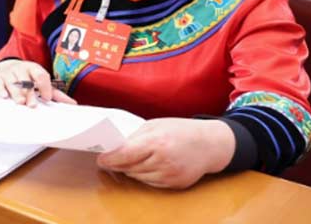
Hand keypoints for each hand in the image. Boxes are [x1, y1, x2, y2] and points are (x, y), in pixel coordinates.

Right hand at [0, 59, 75, 107]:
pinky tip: (4, 96)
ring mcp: (9, 73)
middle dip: (29, 93)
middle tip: (32, 104)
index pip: (40, 75)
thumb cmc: (29, 78)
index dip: (44, 86)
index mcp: (34, 69)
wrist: (8, 66)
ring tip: (20, 102)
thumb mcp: (42, 82)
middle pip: (25, 80)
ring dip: (16, 93)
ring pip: (12, 82)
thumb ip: (56, 93)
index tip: (46, 97)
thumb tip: (73, 104)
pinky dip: (0, 89)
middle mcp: (21, 69)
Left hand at [97, 118, 234, 188]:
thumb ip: (136, 136)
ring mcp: (170, 175)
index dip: (110, 158)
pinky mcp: (176, 184)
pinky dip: (144, 176)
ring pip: (139, 177)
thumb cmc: (180, 130)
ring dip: (129, 171)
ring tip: (123, 163)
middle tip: (107, 160)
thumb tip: (115, 145)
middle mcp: (163, 161)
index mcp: (156, 142)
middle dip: (117, 165)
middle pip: (130, 168)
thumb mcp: (155, 125)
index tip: (100, 159)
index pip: (125, 154)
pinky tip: (141, 168)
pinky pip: (152, 183)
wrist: (210, 144)